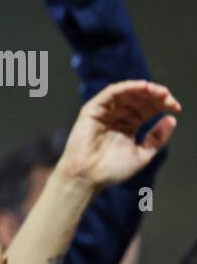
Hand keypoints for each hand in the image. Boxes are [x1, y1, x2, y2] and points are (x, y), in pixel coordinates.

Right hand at [55, 80, 179, 189]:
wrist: (88, 177)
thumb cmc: (111, 170)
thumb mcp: (143, 154)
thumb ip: (157, 138)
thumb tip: (171, 119)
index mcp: (128, 126)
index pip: (147, 109)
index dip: (162, 105)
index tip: (176, 108)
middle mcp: (117, 117)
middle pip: (139, 99)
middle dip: (156, 96)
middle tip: (168, 99)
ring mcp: (104, 113)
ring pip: (126, 93)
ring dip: (144, 89)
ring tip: (159, 91)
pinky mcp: (92, 110)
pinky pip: (111, 93)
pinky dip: (127, 87)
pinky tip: (143, 86)